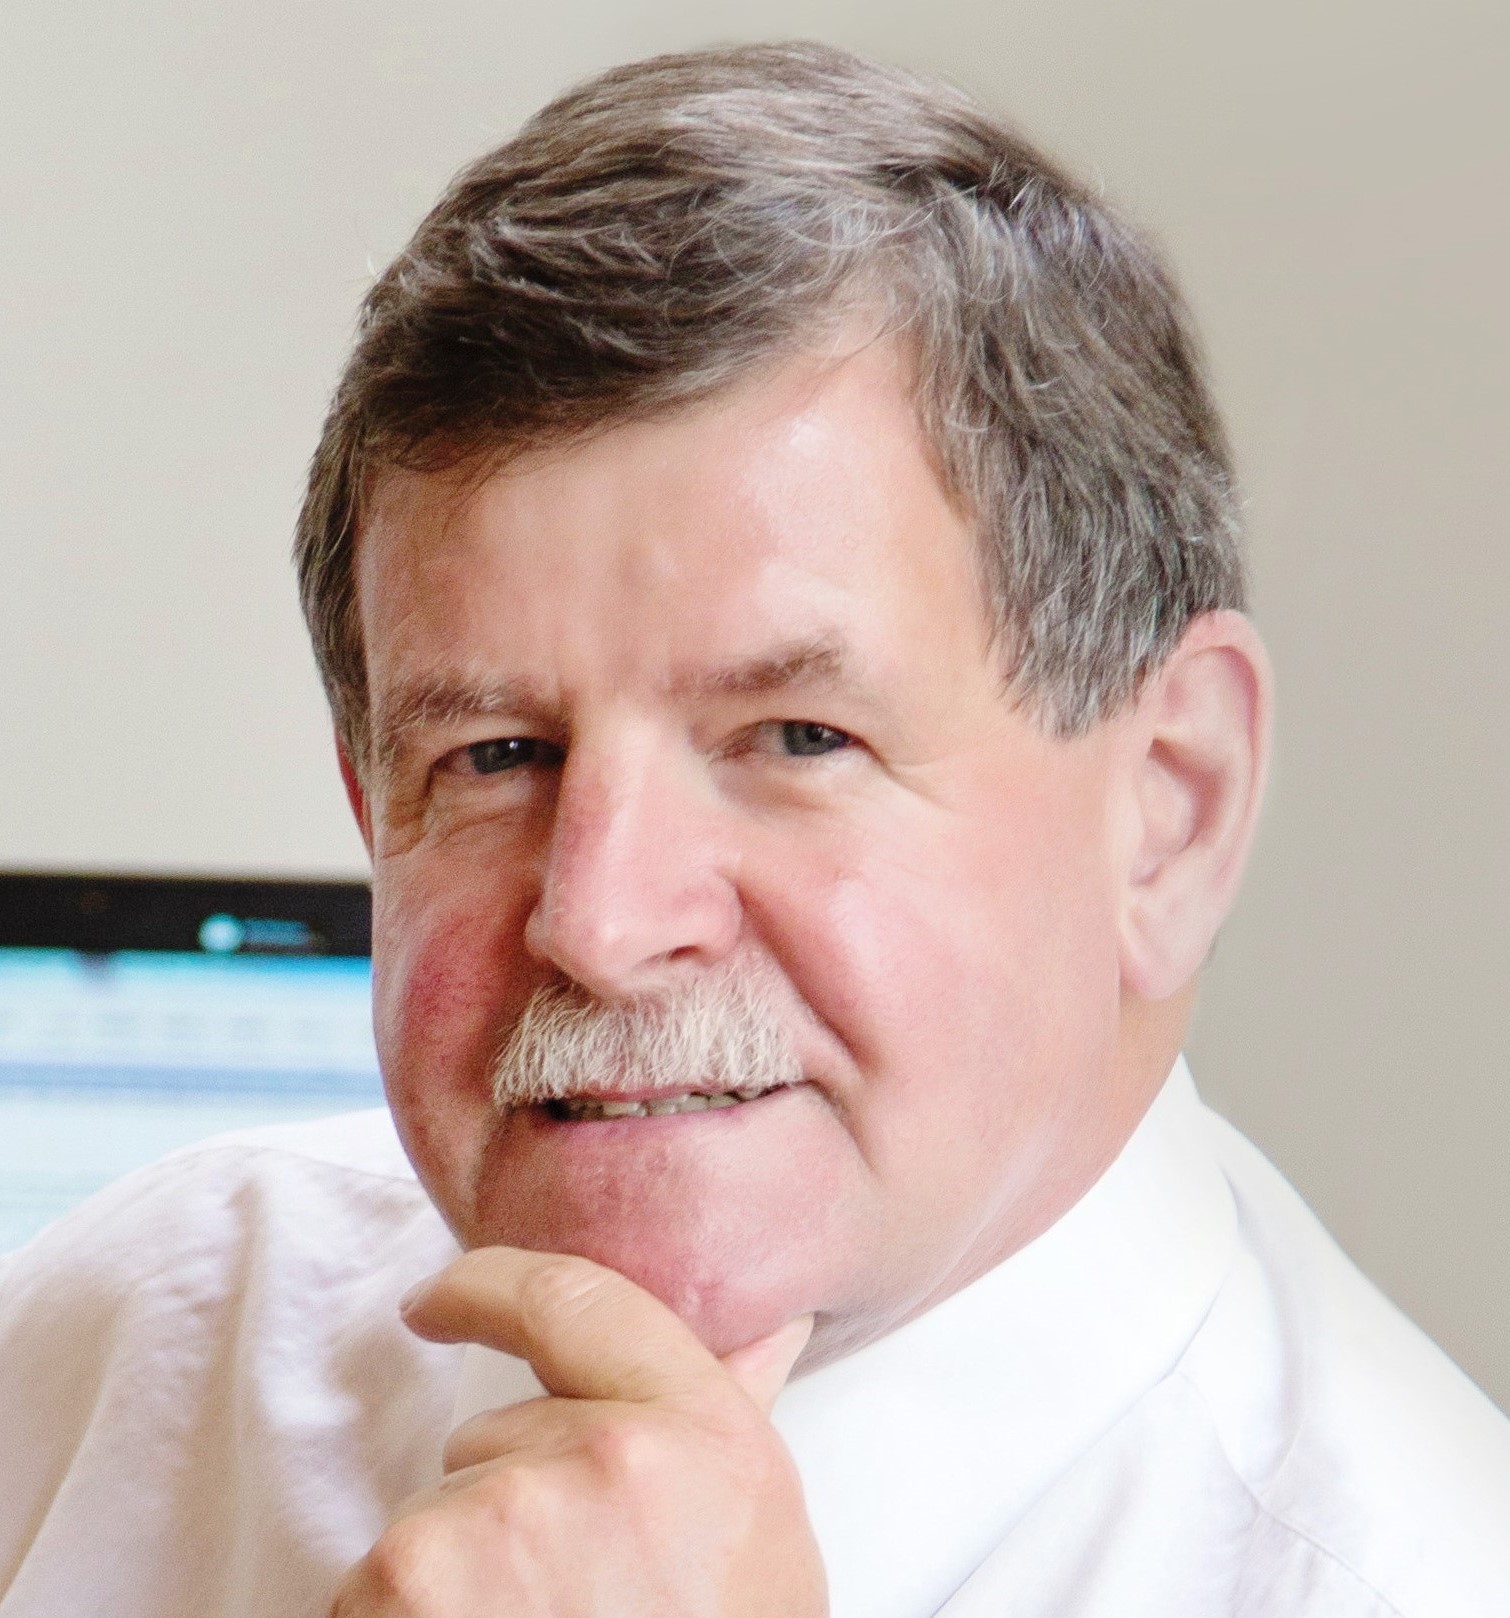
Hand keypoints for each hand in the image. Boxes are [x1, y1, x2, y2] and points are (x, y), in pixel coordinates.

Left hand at [329, 1247, 826, 1616]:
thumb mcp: (754, 1548)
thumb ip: (734, 1421)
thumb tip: (776, 1325)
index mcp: (705, 1437)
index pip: (578, 1300)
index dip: (493, 1284)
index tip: (440, 1295)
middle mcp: (611, 1460)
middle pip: (493, 1440)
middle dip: (503, 1510)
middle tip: (565, 1611)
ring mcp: (503, 1521)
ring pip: (434, 1521)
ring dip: (457, 1586)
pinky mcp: (409, 1577)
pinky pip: (375, 1586)